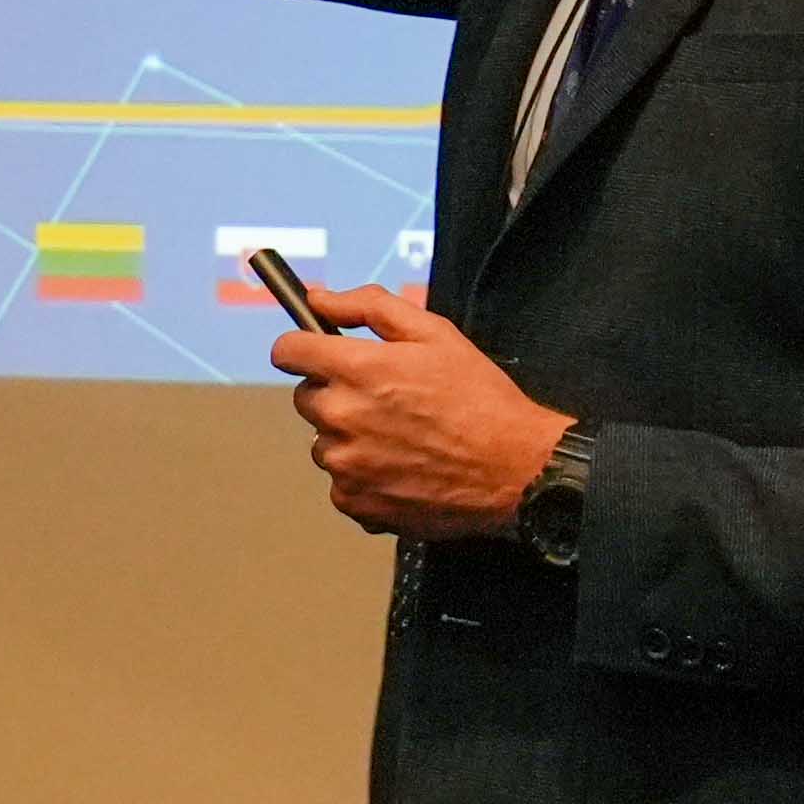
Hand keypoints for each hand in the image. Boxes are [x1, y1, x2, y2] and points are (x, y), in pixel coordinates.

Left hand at [269, 279, 561, 537]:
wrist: (515, 469)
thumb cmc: (480, 400)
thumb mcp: (435, 334)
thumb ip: (369, 307)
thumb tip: (320, 299)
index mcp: (357, 370)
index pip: (288, 353)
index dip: (300, 349)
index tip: (310, 354)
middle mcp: (343, 417)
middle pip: (306, 399)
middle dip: (336, 394)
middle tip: (384, 399)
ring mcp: (347, 465)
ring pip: (324, 443)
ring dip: (349, 438)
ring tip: (400, 438)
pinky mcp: (357, 504)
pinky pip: (341, 483)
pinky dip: (363, 477)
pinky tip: (401, 468)